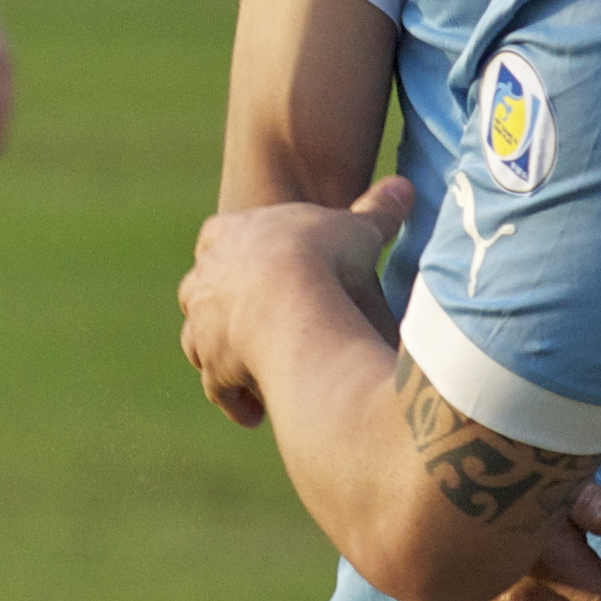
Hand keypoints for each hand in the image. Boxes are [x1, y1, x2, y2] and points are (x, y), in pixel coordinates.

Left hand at [179, 180, 412, 427]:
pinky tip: (255, 414)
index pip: (215, 235)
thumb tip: (405, 186)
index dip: (230, 247)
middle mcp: (207, 281)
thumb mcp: (357, 228)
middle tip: (245, 318)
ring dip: (218, 356)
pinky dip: (234, 400)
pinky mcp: (216, 368)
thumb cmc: (323, 256)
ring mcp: (205, 327)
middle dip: (218, 304)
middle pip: (197, 290)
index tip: (249, 258)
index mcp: (232, 236)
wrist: (293, 300)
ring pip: (195, 341)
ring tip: (246, 371)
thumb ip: (378, 210)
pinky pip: (218, 388)